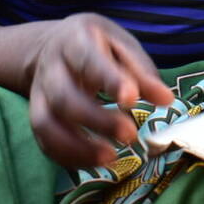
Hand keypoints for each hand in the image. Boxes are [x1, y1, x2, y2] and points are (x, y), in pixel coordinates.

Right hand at [21, 13, 174, 168]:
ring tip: (111, 158)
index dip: (108, 80)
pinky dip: (68, 157)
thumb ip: (142, 73)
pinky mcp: (37, 117)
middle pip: (64, 97)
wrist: (52, 45)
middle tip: (130, 135)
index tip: (131, 99)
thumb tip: (166, 100)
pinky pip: (45, 142)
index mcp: (75, 41)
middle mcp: (51, 68)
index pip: (88, 60)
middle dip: (96, 120)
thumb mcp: (121, 46)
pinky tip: (96, 162)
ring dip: (77, 147)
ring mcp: (39, 94)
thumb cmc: (97, 46)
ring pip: (46, 124)